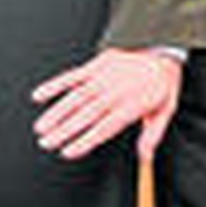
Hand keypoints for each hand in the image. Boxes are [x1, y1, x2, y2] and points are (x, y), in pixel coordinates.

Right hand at [32, 47, 182, 161]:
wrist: (163, 48)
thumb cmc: (161, 83)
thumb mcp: (166, 109)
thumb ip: (153, 134)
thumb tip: (145, 158)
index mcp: (134, 104)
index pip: (105, 127)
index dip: (85, 140)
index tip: (68, 152)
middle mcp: (118, 90)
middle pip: (87, 114)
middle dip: (65, 130)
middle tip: (46, 143)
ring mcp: (106, 75)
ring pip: (77, 96)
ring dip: (56, 112)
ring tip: (41, 127)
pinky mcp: (98, 63)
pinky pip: (74, 75)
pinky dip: (55, 84)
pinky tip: (39, 95)